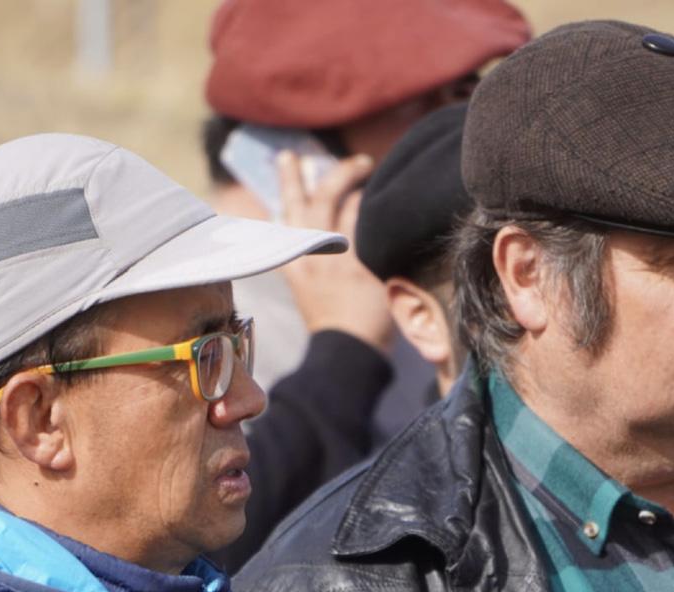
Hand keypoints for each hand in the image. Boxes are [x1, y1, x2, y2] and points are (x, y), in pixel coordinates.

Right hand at [277, 150, 395, 354]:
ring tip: (369, 169)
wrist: (346, 351)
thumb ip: (312, 263)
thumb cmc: (334, 328)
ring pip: (342, 201)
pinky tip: (388, 194)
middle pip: (313, 198)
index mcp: (292, 262)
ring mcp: (336, 255)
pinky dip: (376, 203)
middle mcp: (310, 253)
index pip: (285, 212)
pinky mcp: (361, 260)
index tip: (290, 158)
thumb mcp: (310, 292)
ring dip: (356, 180)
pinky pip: (367, 219)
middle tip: (345, 160)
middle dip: (324, 172)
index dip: (288, 182)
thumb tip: (322, 241)